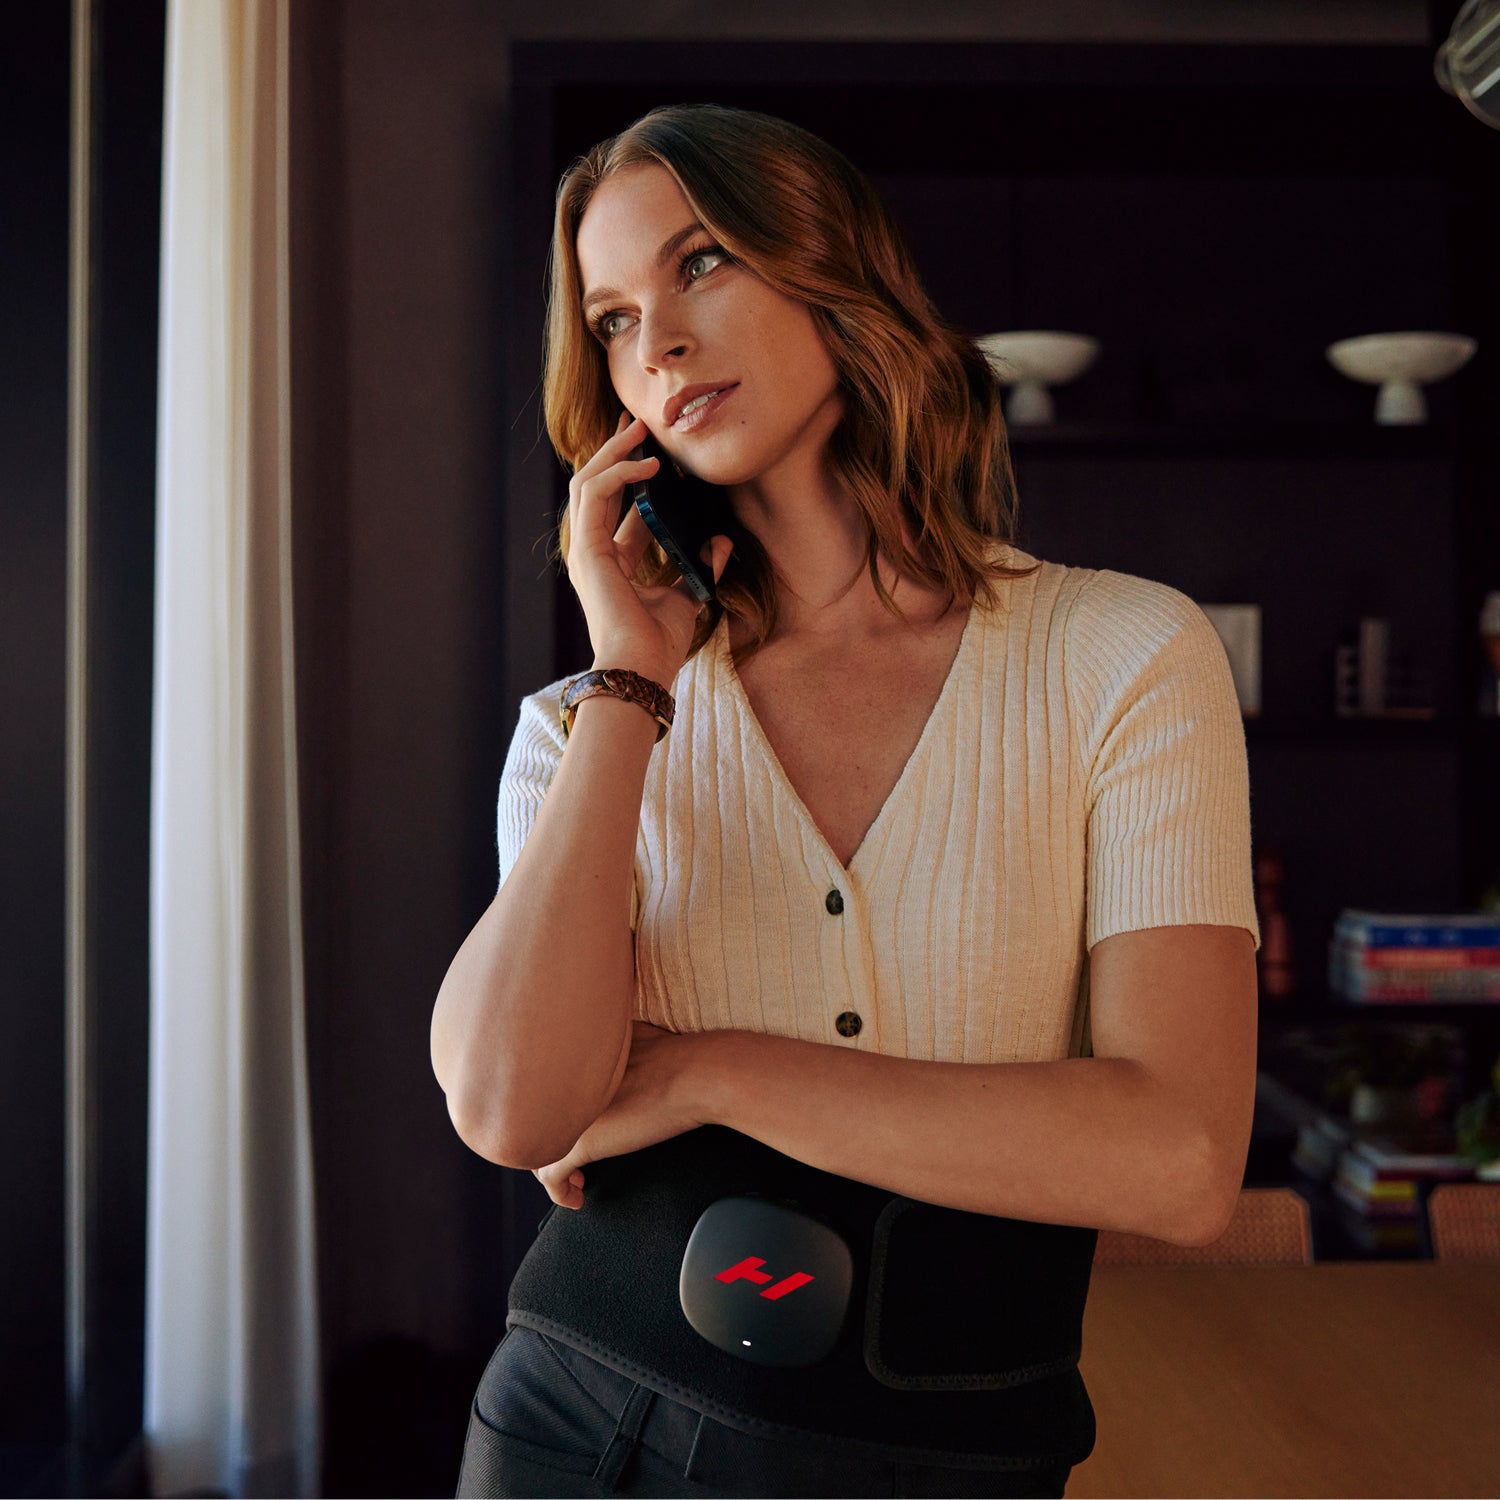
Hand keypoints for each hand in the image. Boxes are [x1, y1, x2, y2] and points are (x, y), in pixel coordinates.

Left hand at [532, 1020, 718, 1209]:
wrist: (697, 1074)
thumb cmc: (678, 1056)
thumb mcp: (629, 1039)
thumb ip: (606, 1047)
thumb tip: (611, 1050)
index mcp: (569, 1056)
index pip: (538, 1089)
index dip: (548, 1110)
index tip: (565, 1124)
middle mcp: (558, 1083)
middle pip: (533, 1118)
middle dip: (548, 1139)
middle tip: (566, 1154)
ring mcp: (567, 1114)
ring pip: (537, 1147)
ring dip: (551, 1166)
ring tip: (573, 1177)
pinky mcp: (581, 1144)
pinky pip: (551, 1177)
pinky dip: (560, 1192)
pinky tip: (576, 1197)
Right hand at [566, 413, 733, 683]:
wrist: (642, 668)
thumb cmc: (658, 644)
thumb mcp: (687, 596)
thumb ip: (699, 567)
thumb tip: (721, 540)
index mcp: (612, 562)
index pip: (620, 507)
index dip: (636, 476)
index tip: (658, 451)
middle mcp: (594, 552)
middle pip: (597, 486)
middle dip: (616, 451)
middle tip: (641, 424)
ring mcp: (586, 549)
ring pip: (589, 482)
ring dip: (614, 452)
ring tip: (641, 431)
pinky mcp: (587, 549)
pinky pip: (596, 494)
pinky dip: (619, 472)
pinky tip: (648, 464)